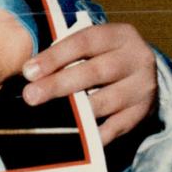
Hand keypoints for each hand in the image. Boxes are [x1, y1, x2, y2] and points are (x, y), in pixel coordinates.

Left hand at [21, 22, 156, 142]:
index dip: (55, 57)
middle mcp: (136, 59)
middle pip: (96, 72)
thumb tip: (29, 69)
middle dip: (59, 84)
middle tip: (31, 96)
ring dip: (76, 110)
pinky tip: (76, 136)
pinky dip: (95, 133)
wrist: (141, 71)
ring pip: (107, 101)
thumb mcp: (91, 43)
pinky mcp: (143, 112)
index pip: (84, 42)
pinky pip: (116, 126)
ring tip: (50, 117)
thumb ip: (64, 50)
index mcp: (120, 35)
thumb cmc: (102, 54)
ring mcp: (143, 87)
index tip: (28, 71)